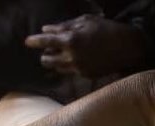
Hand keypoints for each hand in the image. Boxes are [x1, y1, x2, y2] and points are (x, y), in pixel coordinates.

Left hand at [25, 14, 145, 77]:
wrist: (127, 47)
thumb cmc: (106, 29)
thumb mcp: (84, 21)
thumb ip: (64, 26)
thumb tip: (46, 30)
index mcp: (71, 40)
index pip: (45, 42)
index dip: (34, 41)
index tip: (27, 42)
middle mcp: (73, 57)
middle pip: (48, 60)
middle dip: (45, 55)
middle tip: (47, 51)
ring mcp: (80, 68)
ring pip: (58, 69)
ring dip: (55, 62)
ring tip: (58, 57)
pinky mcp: (87, 75)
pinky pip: (71, 72)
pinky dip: (68, 66)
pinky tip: (74, 60)